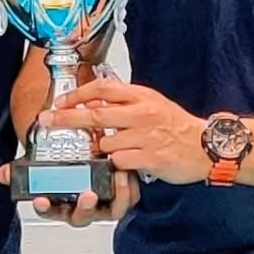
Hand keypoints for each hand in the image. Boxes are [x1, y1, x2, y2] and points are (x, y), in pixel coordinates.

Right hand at [1, 159, 140, 225]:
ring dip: (115, 197)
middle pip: (83, 216)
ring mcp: (105, 203)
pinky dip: (128, 187)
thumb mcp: (45, 166)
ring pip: (112, 210)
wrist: (88, 152)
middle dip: (84, 207)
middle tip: (86, 194)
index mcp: (62, 204)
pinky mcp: (124, 194)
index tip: (41, 200)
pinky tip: (125, 170)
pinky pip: (129, 197)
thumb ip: (22, 171)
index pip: (50, 211)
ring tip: (115, 177)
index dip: (45, 208)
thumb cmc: (67, 165)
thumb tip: (3, 174)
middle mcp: (84, 208)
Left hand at [47, 76, 210, 186]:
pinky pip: (119, 162)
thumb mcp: (152, 103)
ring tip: (107, 150)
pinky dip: (115, 164)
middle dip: (66, 118)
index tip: (60, 102)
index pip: (103, 89)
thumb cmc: (177, 126)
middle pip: (95, 115)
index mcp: (142, 97)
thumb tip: (94, 102)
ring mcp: (144, 137)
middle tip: (48, 121)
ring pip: (105, 143)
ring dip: (99, 149)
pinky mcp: (148, 158)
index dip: (78, 95)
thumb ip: (125, 102)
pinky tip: (123, 162)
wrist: (206, 146)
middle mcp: (141, 114)